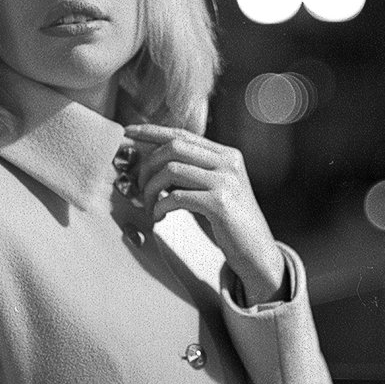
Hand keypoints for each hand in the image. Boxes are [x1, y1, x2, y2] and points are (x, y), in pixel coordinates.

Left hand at [121, 124, 286, 305]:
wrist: (256, 252)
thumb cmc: (228, 222)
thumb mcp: (214, 189)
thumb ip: (193, 172)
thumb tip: (152, 162)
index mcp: (226, 154)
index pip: (183, 134)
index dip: (152, 131)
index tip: (128, 131)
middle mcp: (228, 162)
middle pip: (174, 147)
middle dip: (148, 164)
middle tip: (139, 186)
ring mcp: (226, 181)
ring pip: (171, 169)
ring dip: (151, 188)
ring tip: (149, 205)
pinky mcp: (220, 203)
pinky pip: (176, 196)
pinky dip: (160, 206)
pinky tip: (159, 217)